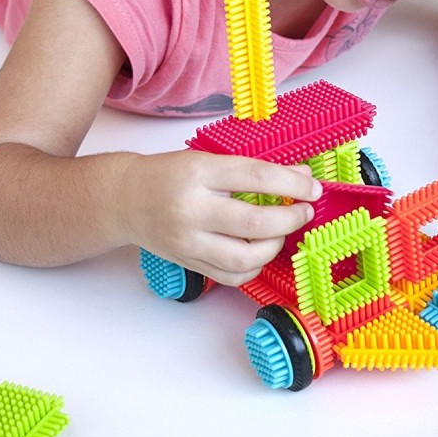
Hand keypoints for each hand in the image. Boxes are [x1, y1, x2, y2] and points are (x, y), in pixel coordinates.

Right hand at [116, 150, 321, 284]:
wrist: (125, 199)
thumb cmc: (169, 175)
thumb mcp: (208, 160)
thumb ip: (252, 169)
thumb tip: (299, 176)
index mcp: (198, 173)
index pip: (256, 176)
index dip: (291, 183)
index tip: (312, 187)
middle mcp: (191, 209)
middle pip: (254, 223)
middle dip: (290, 219)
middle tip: (304, 212)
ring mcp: (188, 241)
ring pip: (244, 258)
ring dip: (274, 247)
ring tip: (281, 232)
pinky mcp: (188, 263)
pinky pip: (231, 276)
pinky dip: (254, 267)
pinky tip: (260, 251)